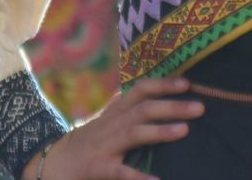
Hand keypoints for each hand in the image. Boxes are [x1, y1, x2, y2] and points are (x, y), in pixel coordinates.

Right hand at [30, 77, 203, 179]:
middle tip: (200, 107)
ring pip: (134, 132)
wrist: (52, 162)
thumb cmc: (88, 141)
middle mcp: (112, 124)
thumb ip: (127, 107)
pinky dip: (138, 176)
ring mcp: (105, 145)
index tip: (187, 82)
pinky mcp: (98, 168)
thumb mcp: (107, 119)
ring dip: (160, 130)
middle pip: (143, 108)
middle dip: (171, 106)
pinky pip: (120, 172)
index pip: (140, 90)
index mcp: (116, 112)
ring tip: (184, 130)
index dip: (163, 84)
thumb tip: (153, 93)